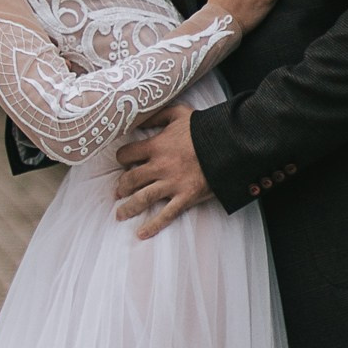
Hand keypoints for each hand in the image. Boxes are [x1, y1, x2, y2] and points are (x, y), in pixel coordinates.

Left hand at [114, 103, 209, 236]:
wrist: (228, 144)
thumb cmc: (203, 128)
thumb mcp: (178, 113)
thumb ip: (157, 115)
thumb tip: (139, 116)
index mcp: (156, 146)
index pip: (127, 154)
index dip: (122, 158)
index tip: (124, 162)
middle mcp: (159, 167)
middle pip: (130, 179)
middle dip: (122, 186)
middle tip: (118, 191)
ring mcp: (172, 184)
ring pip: (142, 199)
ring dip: (128, 208)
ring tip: (120, 214)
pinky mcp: (185, 197)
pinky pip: (166, 215)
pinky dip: (152, 226)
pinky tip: (141, 233)